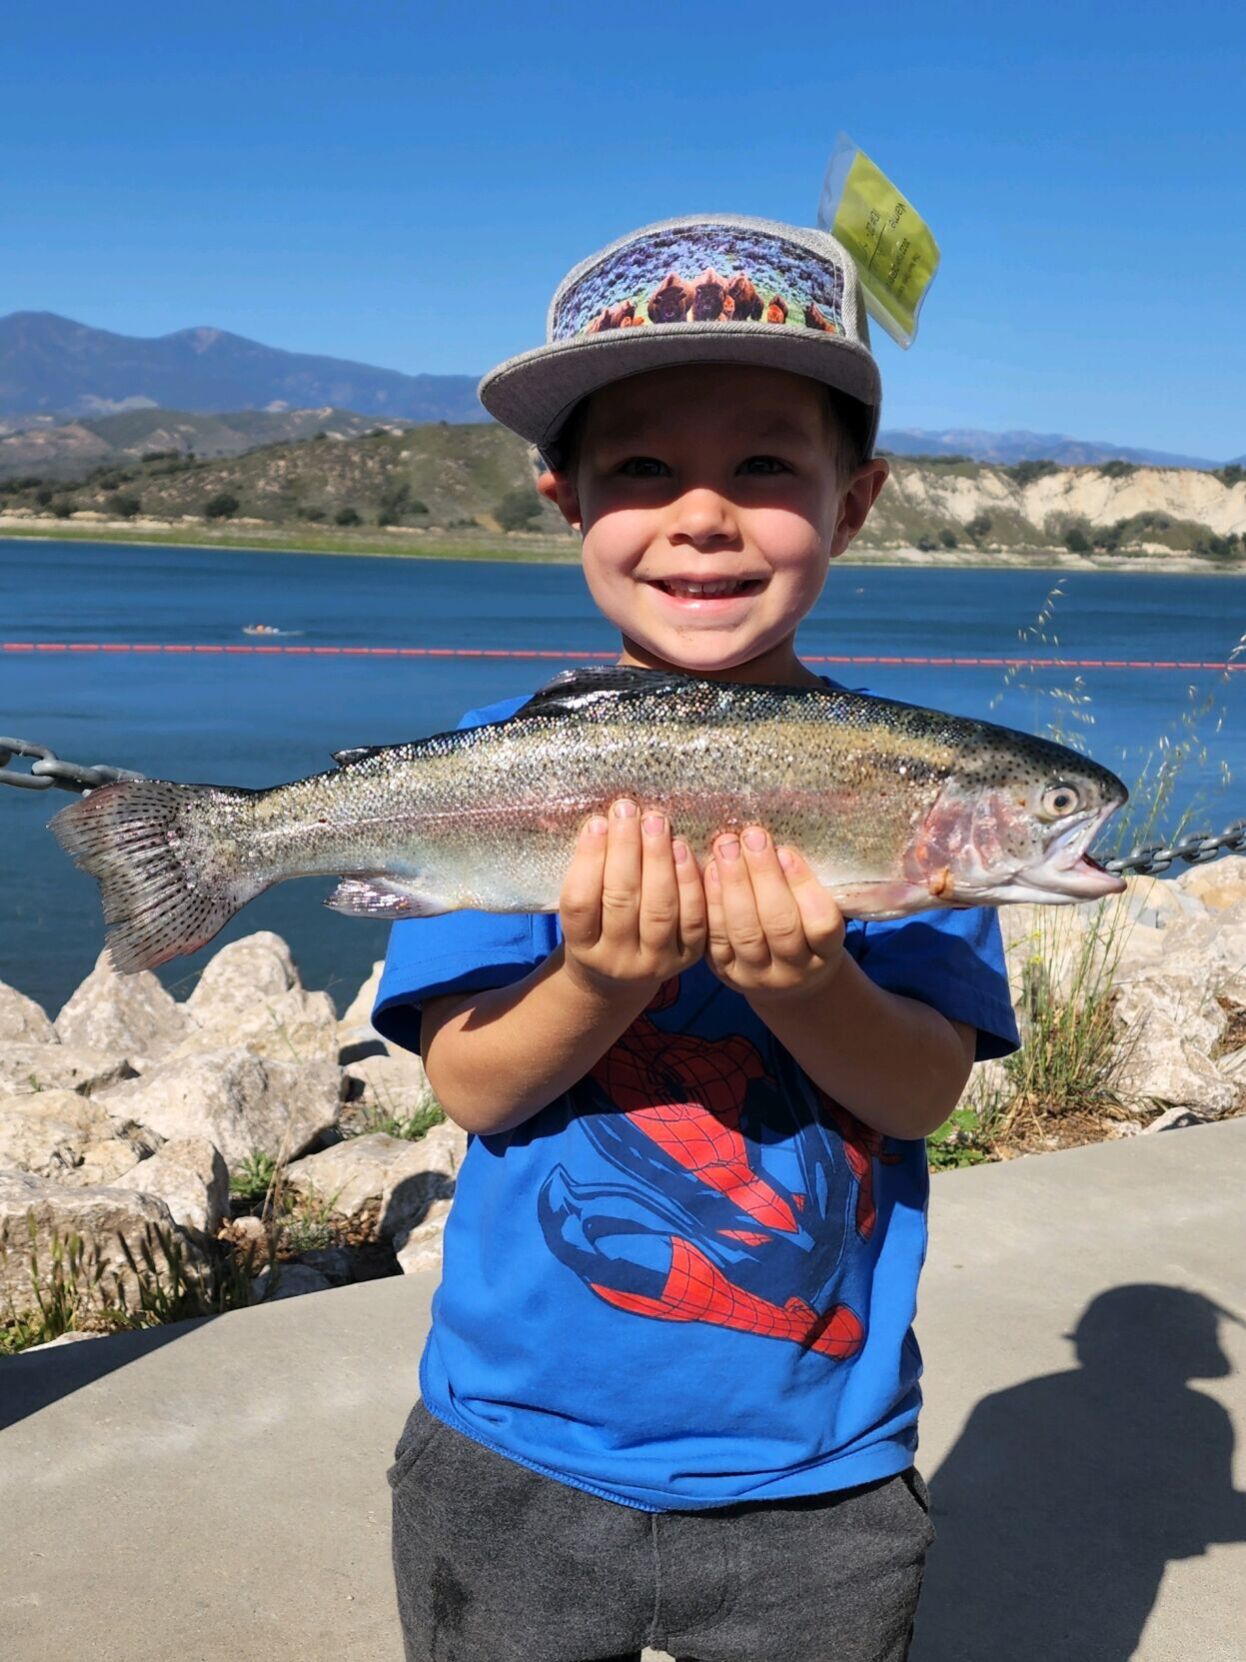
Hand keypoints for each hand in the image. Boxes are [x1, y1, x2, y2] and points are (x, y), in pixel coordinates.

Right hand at [559, 799, 707, 998]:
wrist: (621, 975)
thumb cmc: (598, 925)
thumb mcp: (582, 910)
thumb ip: (588, 874)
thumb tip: (605, 819)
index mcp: (582, 949)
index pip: (580, 904)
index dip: (589, 861)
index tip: (597, 822)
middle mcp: (617, 961)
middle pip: (621, 902)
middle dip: (626, 850)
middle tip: (628, 810)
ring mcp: (655, 963)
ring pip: (660, 910)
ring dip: (659, 861)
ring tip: (656, 823)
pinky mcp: (688, 958)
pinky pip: (694, 919)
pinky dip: (690, 882)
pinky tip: (683, 848)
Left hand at [704, 827, 845, 1002]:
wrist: (785, 980)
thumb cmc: (805, 931)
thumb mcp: (819, 915)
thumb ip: (808, 886)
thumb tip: (781, 841)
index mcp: (825, 955)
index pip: (821, 925)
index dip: (804, 887)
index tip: (787, 851)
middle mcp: (792, 972)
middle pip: (779, 926)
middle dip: (764, 877)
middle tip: (752, 837)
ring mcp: (756, 975)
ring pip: (744, 932)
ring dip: (734, 884)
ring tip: (728, 846)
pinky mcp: (725, 971)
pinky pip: (715, 937)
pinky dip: (712, 901)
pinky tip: (709, 870)